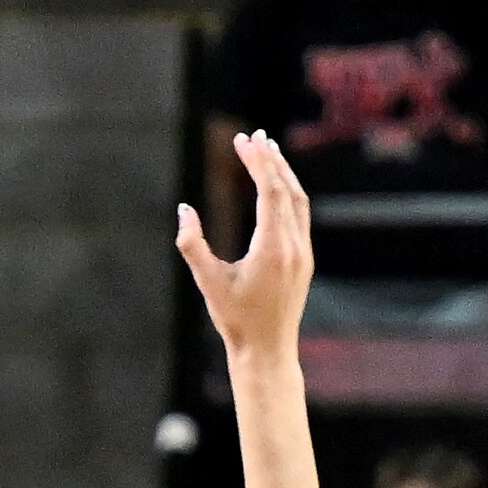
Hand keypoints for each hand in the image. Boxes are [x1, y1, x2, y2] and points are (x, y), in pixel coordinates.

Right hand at [173, 129, 313, 359]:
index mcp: (273, 247)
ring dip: (283, 174)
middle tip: (254, 136)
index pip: (269, 191)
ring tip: (267, 152)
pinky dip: (288, 194)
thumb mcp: (208, 282)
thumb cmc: (235, 320)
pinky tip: (276, 186)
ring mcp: (303, 252)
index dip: (257, 162)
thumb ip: (192, 245)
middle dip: (270, 160)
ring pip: (298, 200)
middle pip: (286, 189)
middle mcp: (294, 245)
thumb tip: (184, 210)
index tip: (243, 141)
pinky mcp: (304, 260)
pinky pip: (300, 215)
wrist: (267, 351)